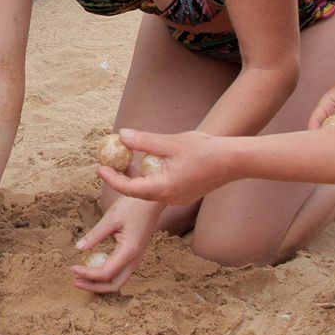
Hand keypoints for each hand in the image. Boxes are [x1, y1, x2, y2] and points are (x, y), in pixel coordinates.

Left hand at [71, 197, 163, 293]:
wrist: (152, 200)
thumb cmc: (133, 206)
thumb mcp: (111, 218)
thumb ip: (94, 235)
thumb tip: (78, 248)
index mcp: (129, 251)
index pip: (105, 273)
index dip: (87, 274)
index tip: (72, 268)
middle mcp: (135, 259)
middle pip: (114, 285)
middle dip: (94, 287)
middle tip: (75, 281)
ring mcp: (136, 258)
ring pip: (118, 281)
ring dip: (99, 283)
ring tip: (82, 278)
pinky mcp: (134, 254)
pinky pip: (120, 272)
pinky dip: (105, 275)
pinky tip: (93, 267)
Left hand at [97, 128, 237, 207]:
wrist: (235, 161)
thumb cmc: (205, 150)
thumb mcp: (170, 142)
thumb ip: (144, 141)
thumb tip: (122, 135)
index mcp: (162, 188)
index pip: (128, 188)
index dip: (111, 178)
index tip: (100, 168)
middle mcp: (169, 198)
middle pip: (137, 192)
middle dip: (122, 179)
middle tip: (111, 164)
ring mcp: (178, 198)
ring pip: (150, 191)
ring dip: (138, 179)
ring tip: (127, 164)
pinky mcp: (185, 194)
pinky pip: (162, 189)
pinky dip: (152, 179)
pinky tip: (151, 166)